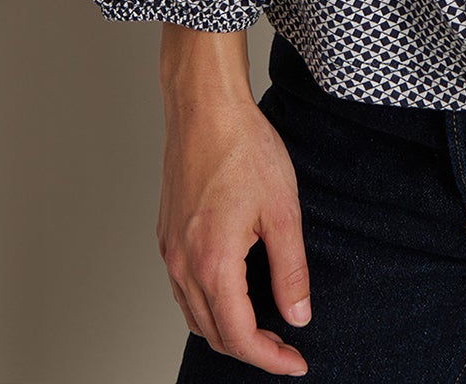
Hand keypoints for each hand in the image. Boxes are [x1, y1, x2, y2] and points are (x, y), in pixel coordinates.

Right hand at [157, 95, 311, 376]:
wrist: (205, 108)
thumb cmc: (244, 147)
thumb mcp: (283, 210)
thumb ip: (290, 269)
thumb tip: (298, 315)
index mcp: (212, 262)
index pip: (239, 335)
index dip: (270, 358)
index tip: (295, 362)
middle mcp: (183, 264)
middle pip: (213, 333)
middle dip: (251, 350)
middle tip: (286, 347)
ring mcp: (170, 251)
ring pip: (195, 315)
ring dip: (227, 331)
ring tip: (264, 327)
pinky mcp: (167, 235)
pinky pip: (183, 290)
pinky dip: (208, 306)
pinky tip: (234, 293)